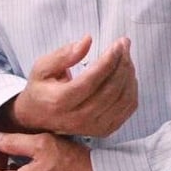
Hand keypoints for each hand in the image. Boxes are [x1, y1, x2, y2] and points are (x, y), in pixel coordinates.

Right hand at [0, 35, 137, 138]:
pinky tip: (126, 75)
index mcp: (59, 102)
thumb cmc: (41, 89)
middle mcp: (77, 118)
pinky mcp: (104, 129)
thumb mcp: (41, 68)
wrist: (38, 118)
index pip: (90, 81)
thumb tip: (87, 41)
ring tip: (125, 57)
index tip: (117, 44)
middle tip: (124, 44)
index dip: (108, 61)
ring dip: (129, 73)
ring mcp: (92, 127)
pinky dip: (132, 88)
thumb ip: (62, 55)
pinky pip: (128, 108)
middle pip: (110, 89)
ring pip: (123, 98)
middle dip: (122, 63)